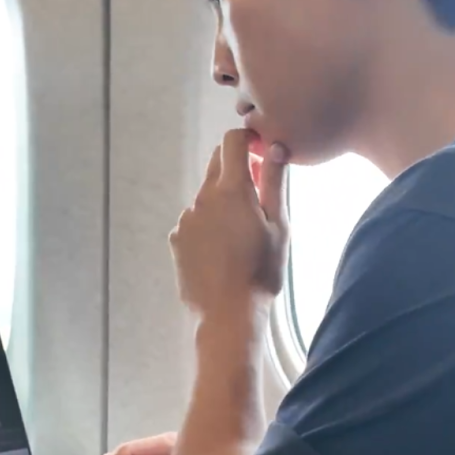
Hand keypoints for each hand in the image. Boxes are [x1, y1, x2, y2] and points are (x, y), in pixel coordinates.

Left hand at [170, 130, 288, 319]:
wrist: (227, 314)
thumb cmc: (262, 271)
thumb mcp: (280, 225)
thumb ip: (275, 182)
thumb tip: (275, 147)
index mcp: (231, 190)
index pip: (231, 141)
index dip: (247, 140)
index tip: (260, 153)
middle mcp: (202, 198)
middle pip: (216, 165)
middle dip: (236, 169)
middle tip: (257, 198)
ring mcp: (185, 218)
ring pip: (206, 196)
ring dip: (222, 202)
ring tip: (241, 236)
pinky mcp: (175, 238)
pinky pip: (194, 220)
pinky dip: (208, 225)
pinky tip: (222, 251)